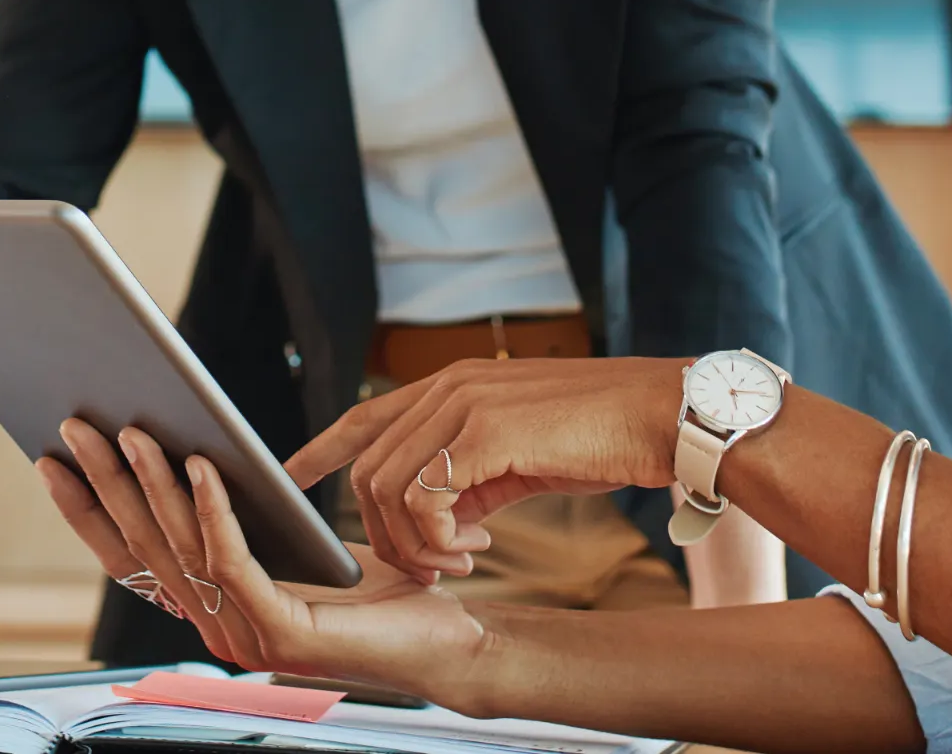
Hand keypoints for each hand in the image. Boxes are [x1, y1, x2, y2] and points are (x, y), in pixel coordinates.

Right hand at [34, 418, 490, 694]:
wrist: (447, 640)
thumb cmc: (377, 590)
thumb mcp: (291, 542)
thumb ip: (240, 517)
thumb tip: (187, 449)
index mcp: (211, 610)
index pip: (129, 559)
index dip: (86, 510)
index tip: (52, 458)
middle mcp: (216, 629)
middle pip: (143, 547)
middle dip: (105, 482)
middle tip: (76, 424)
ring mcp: (244, 637)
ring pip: (182, 550)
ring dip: (151, 485)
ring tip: (135, 430)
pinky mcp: (283, 634)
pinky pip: (233, 561)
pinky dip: (213, 510)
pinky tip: (203, 465)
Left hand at [281, 358, 679, 580]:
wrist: (662, 417)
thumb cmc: (601, 437)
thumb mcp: (519, 454)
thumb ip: (471, 474)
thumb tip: (441, 517)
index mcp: (454, 385)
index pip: (364, 415)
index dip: (321, 449)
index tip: (289, 477)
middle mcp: (449, 387)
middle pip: (368, 468)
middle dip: (385, 531)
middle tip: (432, 565)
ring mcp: (465, 405)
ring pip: (387, 488)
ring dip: (415, 542)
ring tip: (459, 561)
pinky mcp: (486, 432)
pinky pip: (425, 498)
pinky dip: (437, 537)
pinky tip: (477, 547)